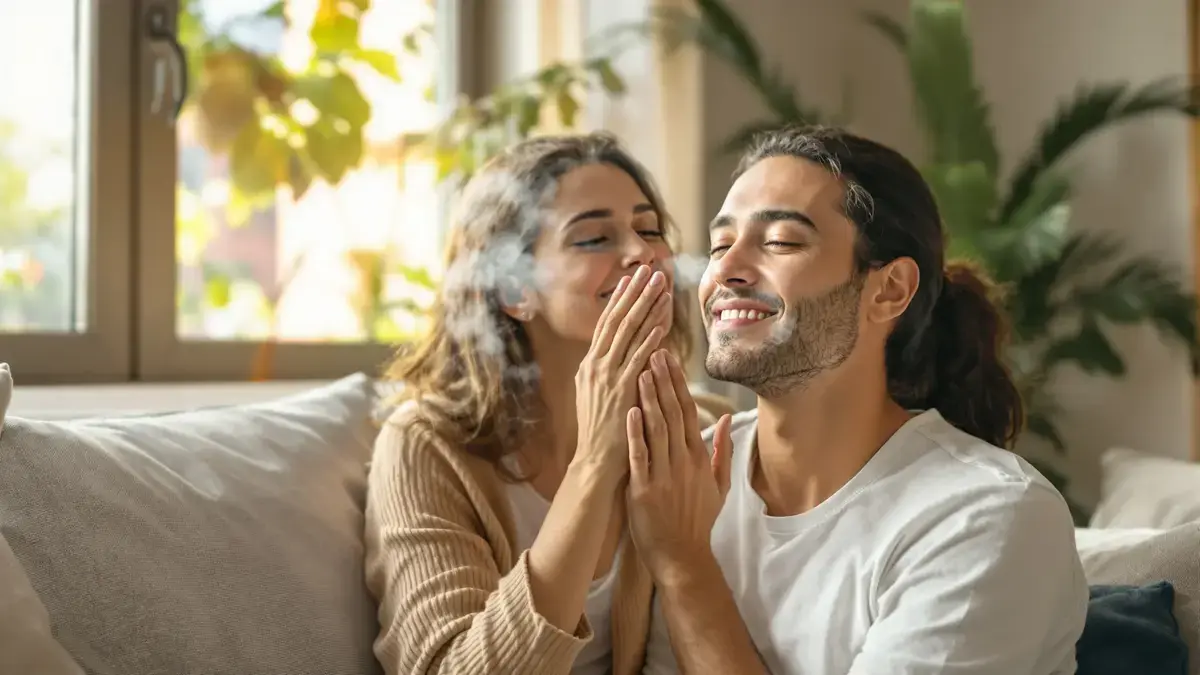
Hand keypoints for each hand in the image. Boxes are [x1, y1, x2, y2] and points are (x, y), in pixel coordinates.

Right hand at [573, 265, 672, 488]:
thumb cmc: (603, 434)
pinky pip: (637, 360)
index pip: (607, 324)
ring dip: (646, 308)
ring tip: (661, 287)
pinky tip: (662, 325)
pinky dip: (649, 341)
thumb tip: (625, 356)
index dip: (621, 300)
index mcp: (590, 366)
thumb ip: (610, 375)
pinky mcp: (620, 391)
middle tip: (650, 270)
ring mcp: (606, 378)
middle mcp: (595, 366)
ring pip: (628, 334)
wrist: (595, 464)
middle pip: (617, 321)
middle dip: (635, 294)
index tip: (633, 279)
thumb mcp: (599, 398)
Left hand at [626, 349, 733, 580]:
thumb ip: (724, 451)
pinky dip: (634, 433)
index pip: (689, 412)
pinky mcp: (644, 490)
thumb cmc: (697, 520)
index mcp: (699, 458)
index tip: (670, 358)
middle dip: (663, 381)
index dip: (679, 383)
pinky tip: (629, 410)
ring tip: (641, 370)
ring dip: (649, 398)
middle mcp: (684, 462)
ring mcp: (664, 475)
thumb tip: (730, 420)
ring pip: (657, 429)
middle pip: (673, 413)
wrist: (682, 556)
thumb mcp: (719, 485)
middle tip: (655, 351)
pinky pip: (639, 456)